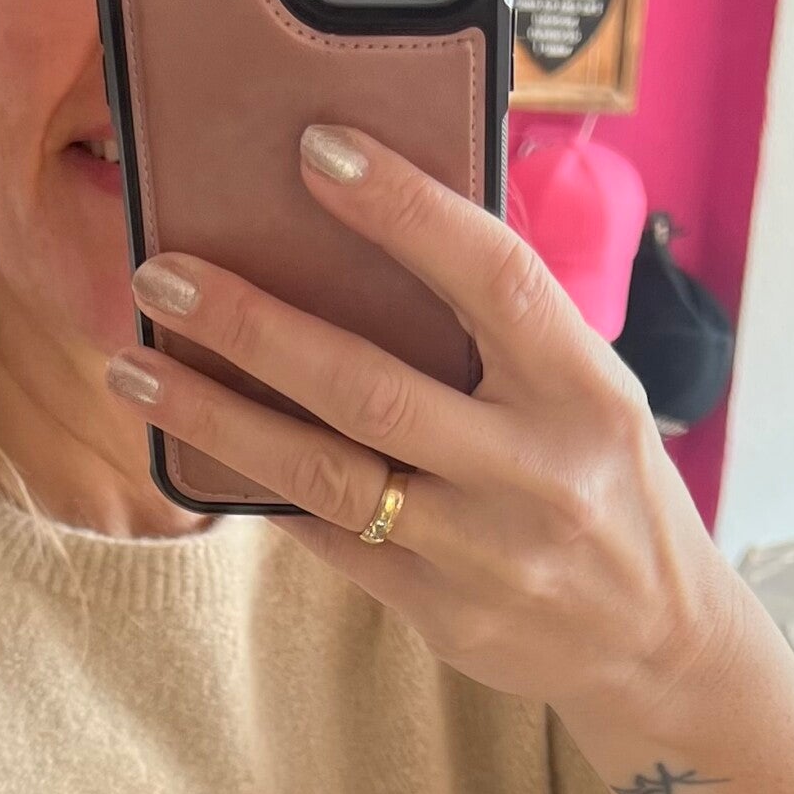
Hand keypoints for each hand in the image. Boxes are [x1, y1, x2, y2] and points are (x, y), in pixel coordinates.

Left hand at [106, 122, 745, 729]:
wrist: (658, 643)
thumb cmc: (605, 485)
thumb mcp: (590, 393)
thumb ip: (507, 327)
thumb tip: (384, 223)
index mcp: (584, 389)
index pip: (493, 277)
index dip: (405, 210)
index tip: (316, 150)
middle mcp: (538, 470)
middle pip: (372, 386)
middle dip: (254, 325)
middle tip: (162, 275)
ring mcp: (484, 550)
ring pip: (326, 475)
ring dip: (217, 416)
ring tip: (135, 367)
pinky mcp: (441, 611)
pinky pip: (329, 541)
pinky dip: (258, 489)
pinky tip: (193, 447)